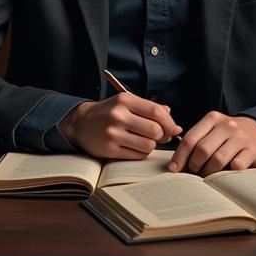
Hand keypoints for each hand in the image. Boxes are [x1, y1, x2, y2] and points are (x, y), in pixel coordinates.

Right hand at [59, 92, 180, 159]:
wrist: (81, 123)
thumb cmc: (109, 112)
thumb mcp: (126, 103)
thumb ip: (150, 108)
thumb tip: (173, 121)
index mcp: (125, 100)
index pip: (156, 112)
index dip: (169, 122)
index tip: (173, 128)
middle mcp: (118, 115)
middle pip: (155, 130)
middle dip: (162, 135)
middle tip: (160, 136)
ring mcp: (113, 133)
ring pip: (148, 145)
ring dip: (151, 145)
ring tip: (144, 140)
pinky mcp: (110, 149)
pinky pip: (137, 155)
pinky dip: (141, 153)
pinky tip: (135, 146)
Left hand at [168, 112, 255, 175]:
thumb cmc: (230, 136)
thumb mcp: (214, 130)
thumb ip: (198, 141)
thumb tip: (176, 163)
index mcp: (212, 119)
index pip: (190, 138)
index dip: (180, 156)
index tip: (173, 170)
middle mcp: (227, 125)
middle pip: (202, 150)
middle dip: (194, 165)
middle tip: (195, 172)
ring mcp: (240, 137)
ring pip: (217, 159)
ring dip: (209, 172)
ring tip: (208, 175)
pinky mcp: (252, 150)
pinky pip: (236, 166)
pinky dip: (228, 173)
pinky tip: (226, 173)